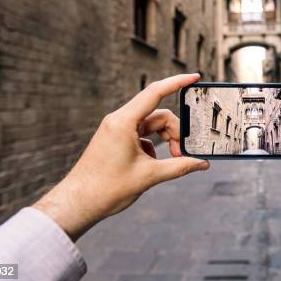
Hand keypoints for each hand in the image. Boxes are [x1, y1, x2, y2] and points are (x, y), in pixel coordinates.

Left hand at [33, 74, 208, 239]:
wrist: (78, 203)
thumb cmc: (106, 189)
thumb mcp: (149, 176)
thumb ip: (179, 167)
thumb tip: (201, 163)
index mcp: (123, 122)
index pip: (155, 93)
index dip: (177, 83)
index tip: (194, 77)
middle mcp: (119, 121)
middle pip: (158, 115)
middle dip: (176, 132)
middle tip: (184, 154)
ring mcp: (117, 130)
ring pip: (152, 126)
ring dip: (166, 139)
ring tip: (174, 159)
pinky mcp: (117, 139)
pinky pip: (143, 135)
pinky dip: (155, 147)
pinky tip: (155, 165)